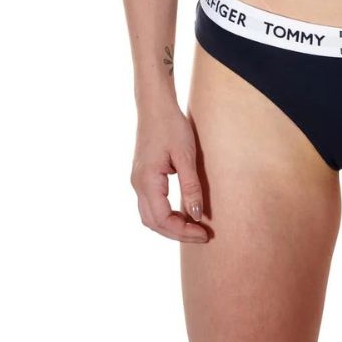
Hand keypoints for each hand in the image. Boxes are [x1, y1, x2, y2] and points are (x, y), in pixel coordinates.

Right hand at [130, 105, 209, 242]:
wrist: (155, 105)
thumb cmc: (171, 125)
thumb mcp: (186, 155)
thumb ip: (191, 186)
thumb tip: (196, 215)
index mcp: (147, 181)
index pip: (162, 220)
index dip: (183, 231)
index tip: (204, 233)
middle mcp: (138, 185)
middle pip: (154, 223)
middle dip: (177, 233)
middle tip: (202, 235)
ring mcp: (138, 181)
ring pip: (150, 216)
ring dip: (171, 225)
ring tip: (194, 227)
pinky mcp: (143, 176)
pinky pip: (151, 205)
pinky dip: (166, 215)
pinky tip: (183, 212)